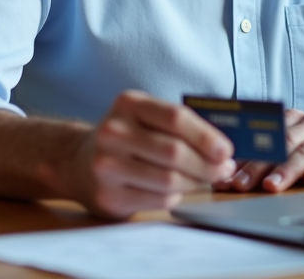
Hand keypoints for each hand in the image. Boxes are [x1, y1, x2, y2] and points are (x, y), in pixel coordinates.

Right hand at [74, 90, 236, 218]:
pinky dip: (175, 197)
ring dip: (194, 183)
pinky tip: (175, 190)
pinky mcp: (108, 195)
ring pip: (169, 180)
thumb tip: (224, 150)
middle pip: (175, 153)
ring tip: (201, 179)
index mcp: (128, 104)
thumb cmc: (126, 138)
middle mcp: (113, 131)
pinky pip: (158, 200)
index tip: (227, 151)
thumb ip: (181, 126)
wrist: (76, 162)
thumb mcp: (146, 117)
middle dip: (207, 165)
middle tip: (224, 170)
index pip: (176, 118)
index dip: (207, 136)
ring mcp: (107, 165)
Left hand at [219, 103, 303, 192]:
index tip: (224, 174)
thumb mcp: (299, 145)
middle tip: (240, 183)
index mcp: (295, 119)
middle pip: (282, 144)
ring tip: (271, 186)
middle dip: (259, 165)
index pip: (264, 137)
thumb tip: (232, 172)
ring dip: (287, 169)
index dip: (244, 155)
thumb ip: (272, 154)